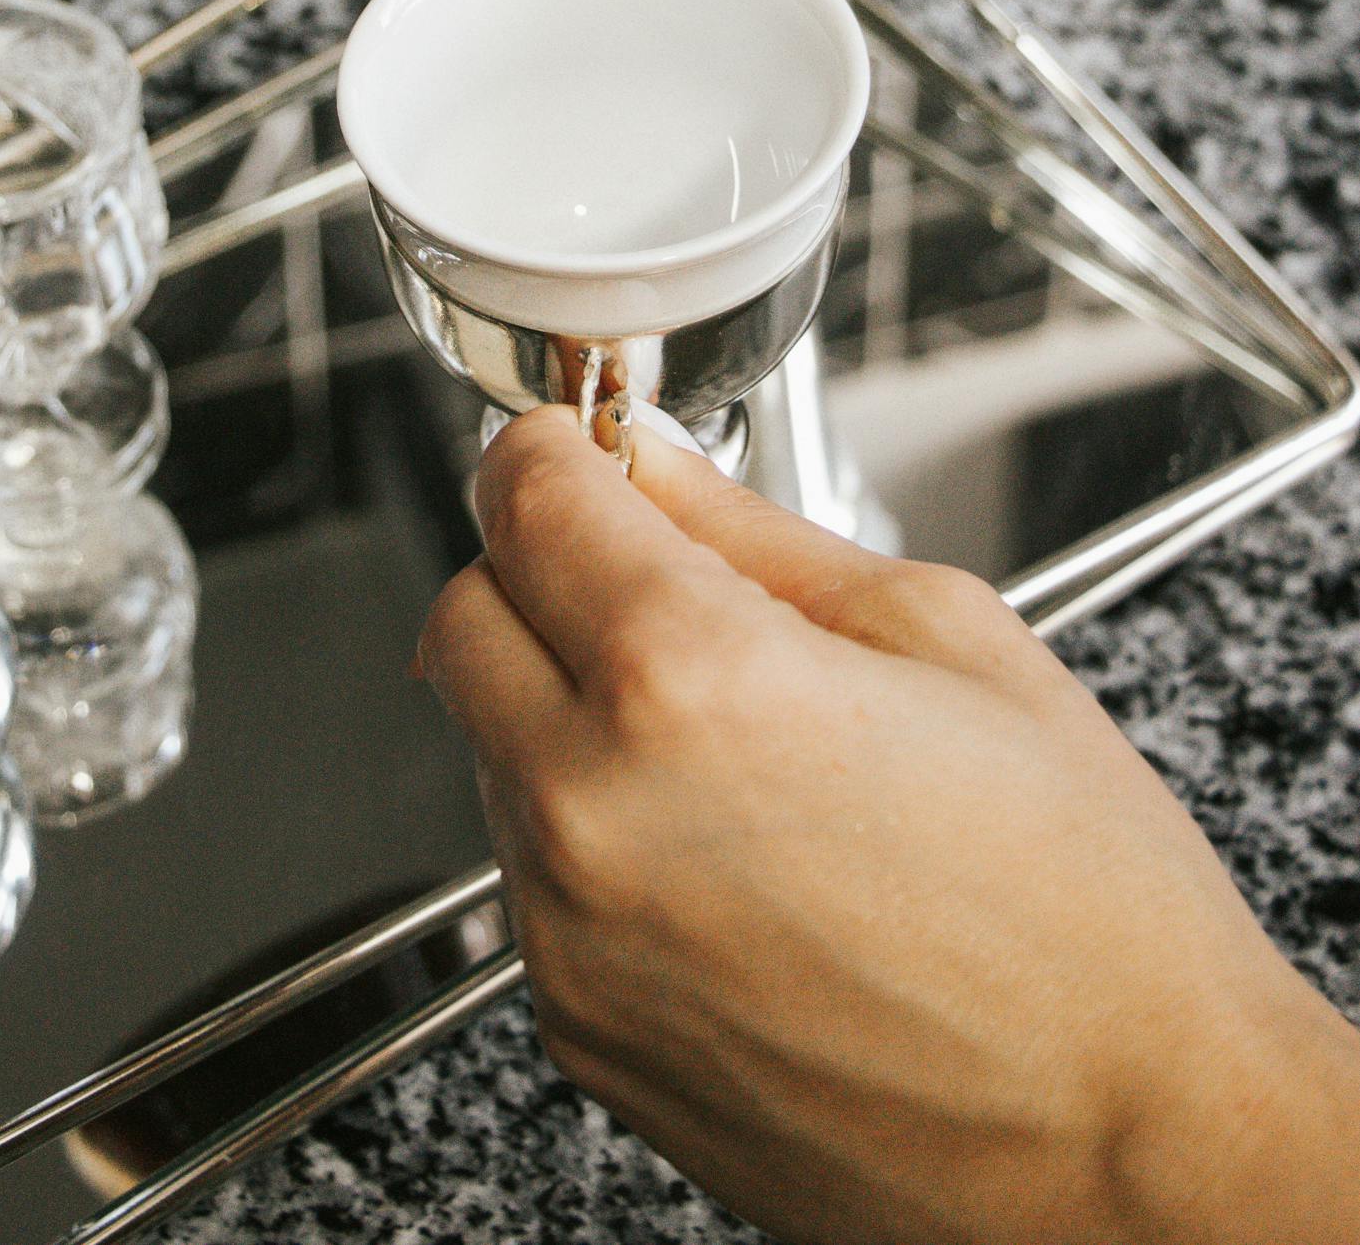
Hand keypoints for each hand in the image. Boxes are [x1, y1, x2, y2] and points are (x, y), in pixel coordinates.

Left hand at [420, 410, 1359, 1244]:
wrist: (1133, 1148)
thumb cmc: (1085, 911)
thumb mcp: (945, 637)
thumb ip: (755, 533)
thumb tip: (652, 466)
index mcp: (688, 676)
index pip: (520, 494)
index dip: (554, 448)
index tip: (583, 449)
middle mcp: (596, 807)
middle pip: (463, 616)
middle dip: (537, 571)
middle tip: (647, 578)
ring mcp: (573, 937)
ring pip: (489, 747)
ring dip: (563, 709)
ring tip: (732, 743)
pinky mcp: (580, 1032)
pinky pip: (534, 880)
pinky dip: (592, 837)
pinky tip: (729, 853)